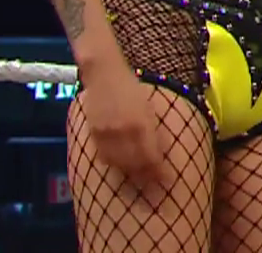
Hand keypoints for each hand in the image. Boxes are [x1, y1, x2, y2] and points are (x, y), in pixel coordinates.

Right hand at [78, 72, 175, 192]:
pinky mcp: (94, 133)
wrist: (104, 74)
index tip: (167, 180)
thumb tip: (158, 152)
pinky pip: (105, 156)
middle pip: (135, 163)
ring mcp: (106, 134)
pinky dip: (114, 164)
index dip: (159, 170)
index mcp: (141, 123)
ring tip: (139, 182)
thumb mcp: (147, 107)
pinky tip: (121, 168)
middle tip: (154, 187)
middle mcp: (123, 131)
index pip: (151, 155)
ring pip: (119, 163)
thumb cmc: (131, 88)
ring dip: (130, 174)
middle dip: (146, 177)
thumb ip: (151, 129)